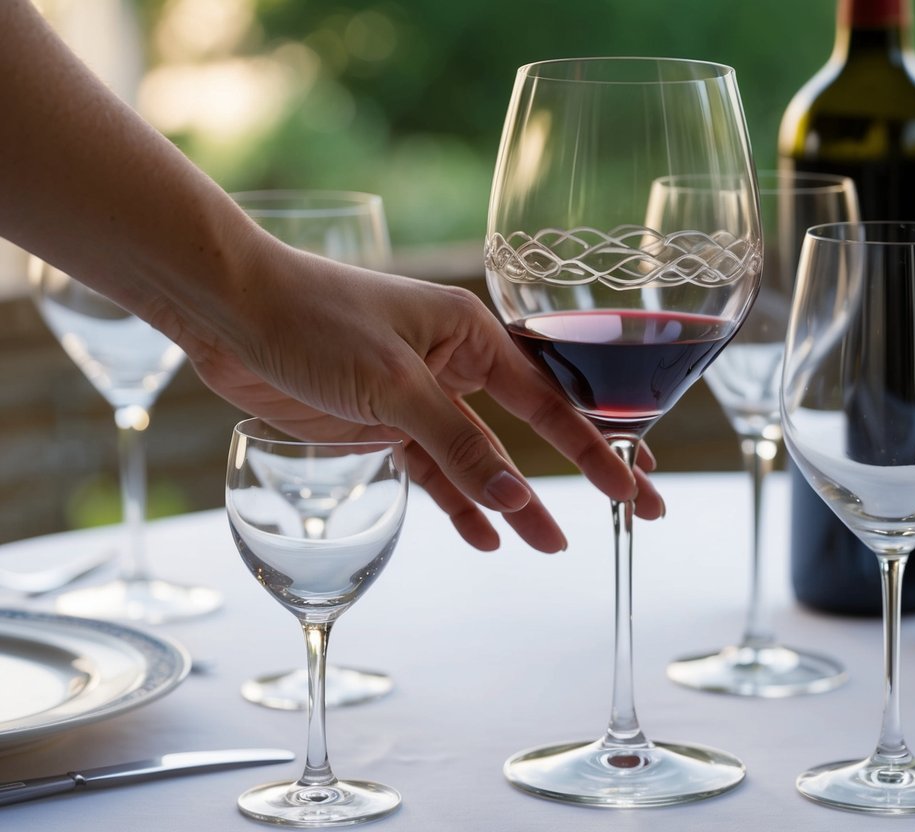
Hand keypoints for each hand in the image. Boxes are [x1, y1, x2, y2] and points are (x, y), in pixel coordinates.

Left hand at [162, 234, 661, 552]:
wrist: (228, 310)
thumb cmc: (314, 320)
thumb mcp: (394, 384)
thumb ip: (457, 442)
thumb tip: (514, 497)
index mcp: (470, 333)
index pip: (550, 399)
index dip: (595, 447)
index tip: (633, 484)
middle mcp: (453, 362)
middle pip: (528, 430)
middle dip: (577, 471)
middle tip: (630, 509)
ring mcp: (417, 395)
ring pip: (479, 458)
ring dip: (511, 501)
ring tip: (552, 545)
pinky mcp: (380, 423)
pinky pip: (431, 469)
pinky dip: (455, 501)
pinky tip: (484, 535)